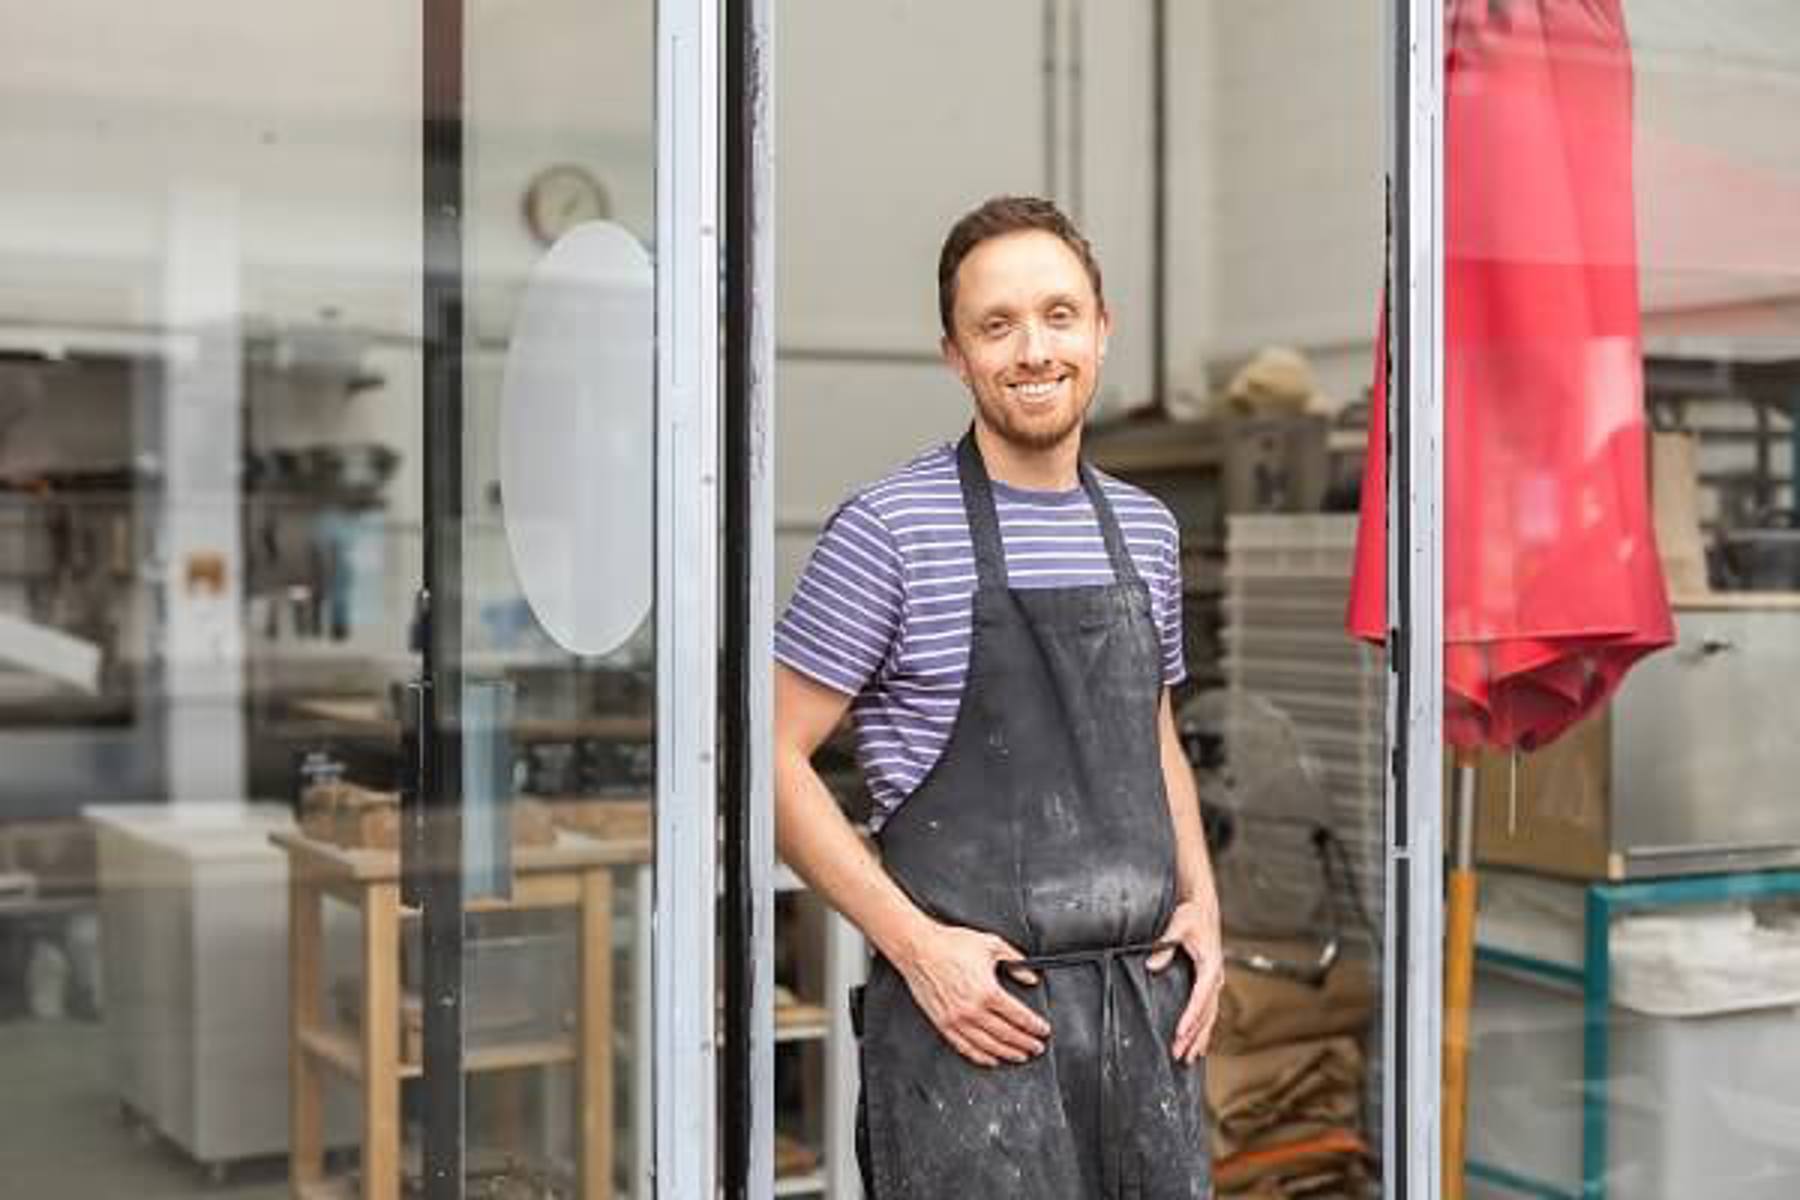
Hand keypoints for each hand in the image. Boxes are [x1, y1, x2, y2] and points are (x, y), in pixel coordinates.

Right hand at [895, 921, 1049, 1066]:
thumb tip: (1031, 977)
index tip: (1042, 1031)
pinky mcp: (943, 1023)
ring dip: (1007, 1053)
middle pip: (1007, 1035)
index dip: (1034, 1026)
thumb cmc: (950, 944)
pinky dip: (981, 1057)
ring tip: (1020, 1056)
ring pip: (988, 1046)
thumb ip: (1016, 961)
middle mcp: (973, 1010)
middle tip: (1037, 1047)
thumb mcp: (991, 945)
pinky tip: (991, 1059)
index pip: (1019, 1016)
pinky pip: (965, 1047)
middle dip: (1025, 1043)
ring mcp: (956, 1019)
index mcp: (987, 991)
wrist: (919, 948)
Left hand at [1148, 899, 1222, 1063]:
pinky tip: (1196, 1042)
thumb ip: (1166, 943)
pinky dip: (1202, 1028)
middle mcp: (1215, 977)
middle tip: (1179, 1056)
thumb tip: (1151, 964)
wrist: (1203, 906)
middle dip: (1193, 1037)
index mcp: (1210, 966)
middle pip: (1206, 1014)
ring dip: (1199, 1038)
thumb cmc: (1191, 915)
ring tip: (1188, 1058)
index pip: (1200, 999)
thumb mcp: (1178, 924)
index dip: (1189, 1019)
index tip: (1179, 1035)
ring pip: (1209, 1017)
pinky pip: (1207, 1011)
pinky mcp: (1208, 982)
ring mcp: (1213, 981)